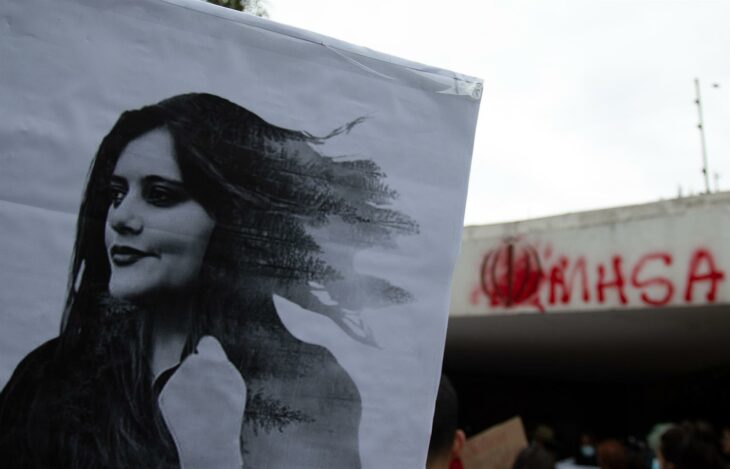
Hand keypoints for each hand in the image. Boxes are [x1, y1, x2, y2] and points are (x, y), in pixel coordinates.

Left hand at [158, 336, 245, 468]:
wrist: (209, 441)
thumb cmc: (226, 414)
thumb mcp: (234, 384)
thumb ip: (221, 363)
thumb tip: (208, 346)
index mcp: (213, 361)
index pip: (207, 342)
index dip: (209, 350)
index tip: (208, 356)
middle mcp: (193, 366)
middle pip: (194, 361)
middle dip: (198, 372)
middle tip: (207, 392)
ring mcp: (176, 380)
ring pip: (182, 376)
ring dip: (188, 385)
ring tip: (199, 405)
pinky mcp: (164, 393)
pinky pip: (172, 389)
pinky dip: (178, 398)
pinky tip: (188, 411)